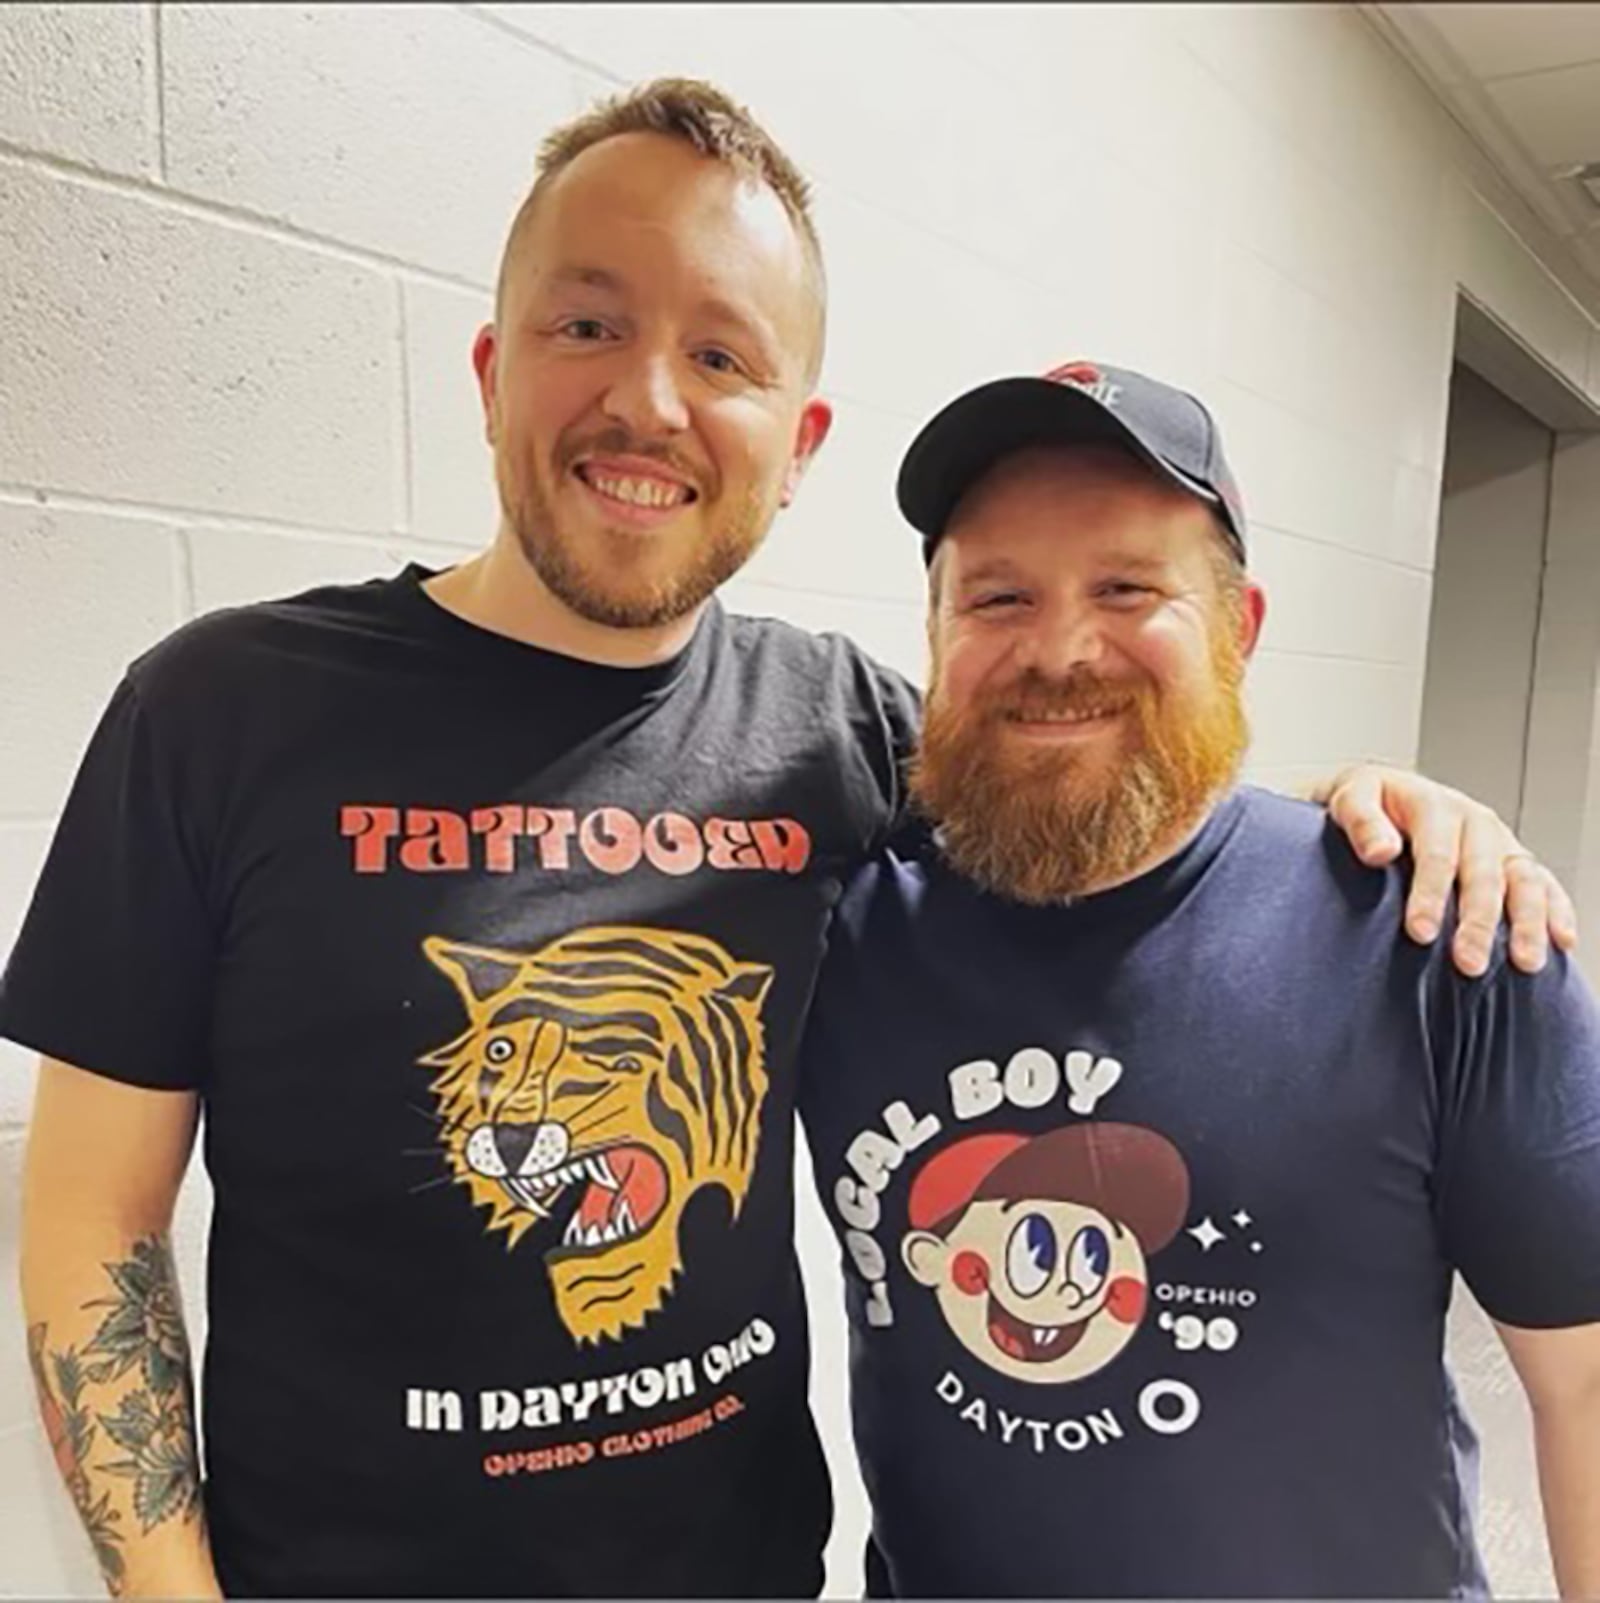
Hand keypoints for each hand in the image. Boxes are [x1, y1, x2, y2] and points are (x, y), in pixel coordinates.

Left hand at [1314, 763, 1577, 976]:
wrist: (1381, 795)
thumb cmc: (1365, 804)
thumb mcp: (1349, 799)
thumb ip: (1360, 821)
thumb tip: (1380, 851)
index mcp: (1433, 804)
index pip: (1436, 853)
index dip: (1430, 895)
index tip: (1420, 933)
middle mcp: (1473, 822)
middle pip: (1483, 873)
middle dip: (1478, 922)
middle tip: (1468, 963)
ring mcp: (1498, 841)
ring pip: (1523, 880)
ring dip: (1527, 923)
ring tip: (1524, 963)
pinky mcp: (1512, 859)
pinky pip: (1542, 884)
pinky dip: (1556, 911)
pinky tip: (1561, 941)